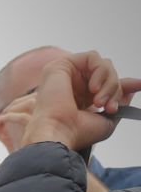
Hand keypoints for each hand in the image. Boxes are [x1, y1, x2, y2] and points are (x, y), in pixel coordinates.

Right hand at [22, 50, 140, 152]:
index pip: (106, 83)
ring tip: (98, 101)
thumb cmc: (76, 133)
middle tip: (108, 107)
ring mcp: (65, 75)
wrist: (58, 134)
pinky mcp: (60, 65)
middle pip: (107, 73)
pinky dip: (100, 71)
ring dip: (109, 82)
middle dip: (114, 88)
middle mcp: (72, 85)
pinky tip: (93, 88)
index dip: (123, 84)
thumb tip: (134, 86)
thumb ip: (119, 101)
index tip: (139, 85)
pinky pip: (92, 57)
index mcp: (80, 98)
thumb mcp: (107, 120)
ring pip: (102, 64)